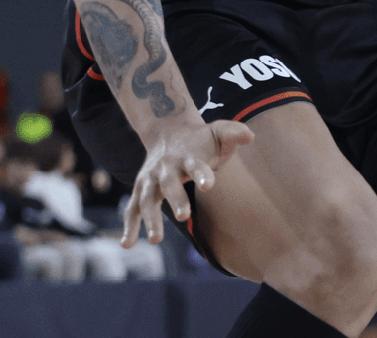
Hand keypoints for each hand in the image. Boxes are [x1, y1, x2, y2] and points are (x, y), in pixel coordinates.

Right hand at [122, 119, 253, 247]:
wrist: (169, 132)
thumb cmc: (200, 140)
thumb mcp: (218, 132)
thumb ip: (233, 133)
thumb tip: (250, 135)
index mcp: (187, 156)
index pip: (196, 165)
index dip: (202, 174)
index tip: (209, 185)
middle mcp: (165, 168)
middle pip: (169, 184)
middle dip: (177, 200)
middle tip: (185, 216)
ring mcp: (150, 180)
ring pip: (148, 200)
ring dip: (151, 219)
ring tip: (156, 240)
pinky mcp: (141, 191)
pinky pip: (132, 209)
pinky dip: (129, 226)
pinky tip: (127, 244)